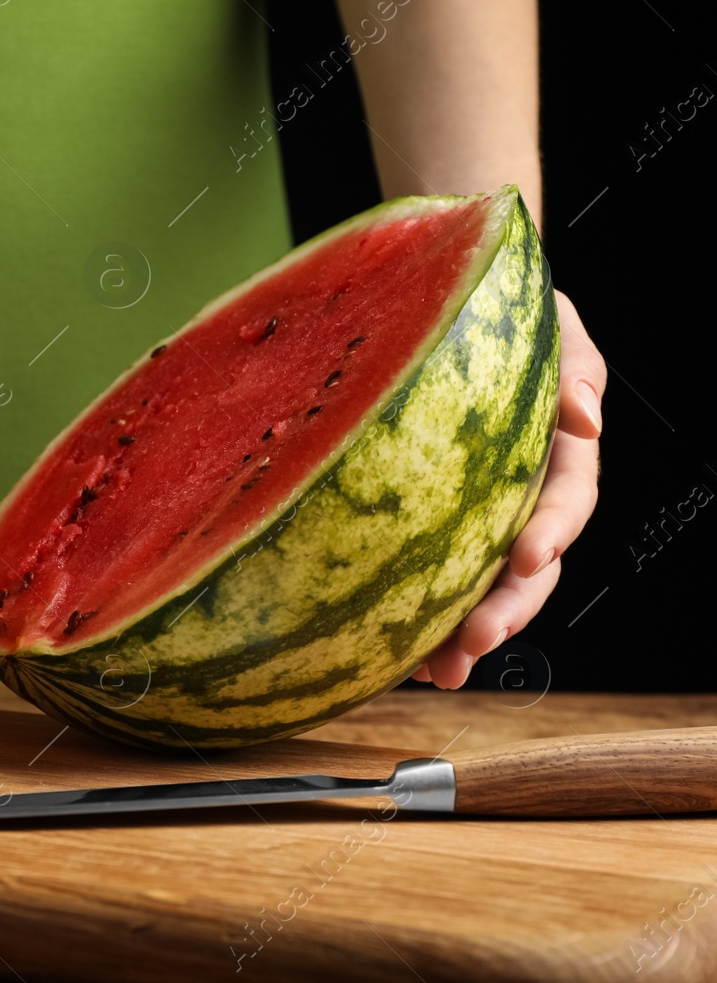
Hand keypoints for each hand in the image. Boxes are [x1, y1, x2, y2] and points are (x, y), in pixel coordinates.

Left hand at [413, 289, 603, 688]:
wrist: (445, 308)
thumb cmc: (507, 315)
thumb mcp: (552, 327)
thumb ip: (576, 368)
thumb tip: (586, 418)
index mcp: (557, 457)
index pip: (565, 501)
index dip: (553, 530)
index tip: (531, 553)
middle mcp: (522, 497)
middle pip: (526, 567)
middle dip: (507, 609)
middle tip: (474, 643)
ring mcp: (478, 519)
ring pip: (480, 587)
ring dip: (463, 634)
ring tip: (438, 673)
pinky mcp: (431, 528)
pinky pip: (430, 578)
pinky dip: (418, 619)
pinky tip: (396, 657)